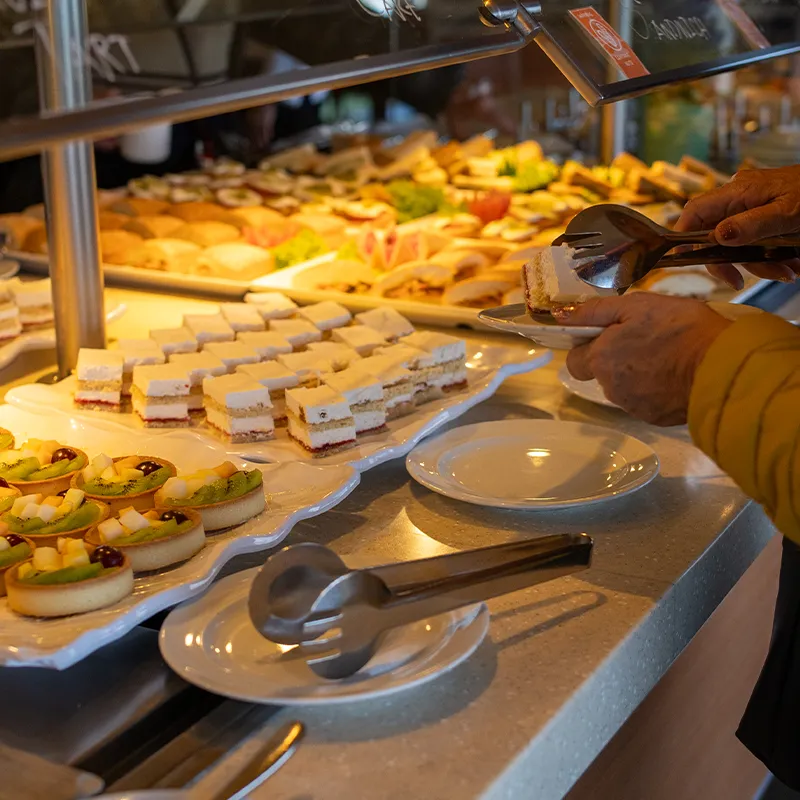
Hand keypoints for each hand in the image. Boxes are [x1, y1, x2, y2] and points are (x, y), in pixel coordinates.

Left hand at [559, 294, 731, 425]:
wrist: (723, 367)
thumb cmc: (680, 328)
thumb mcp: (638, 305)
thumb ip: (597, 311)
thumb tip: (562, 316)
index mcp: (601, 359)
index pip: (574, 361)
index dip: (588, 347)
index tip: (609, 335)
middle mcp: (610, 388)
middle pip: (601, 374)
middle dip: (614, 360)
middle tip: (646, 342)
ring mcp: (632, 406)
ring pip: (623, 388)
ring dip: (636, 375)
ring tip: (666, 357)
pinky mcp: (653, 418)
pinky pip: (646, 401)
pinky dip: (655, 390)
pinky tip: (676, 376)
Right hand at [675, 165, 799, 287]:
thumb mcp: (787, 212)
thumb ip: (752, 224)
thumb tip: (716, 236)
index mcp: (738, 191)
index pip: (694, 212)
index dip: (683, 236)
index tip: (687, 261)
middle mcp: (739, 197)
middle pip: (715, 235)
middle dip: (732, 261)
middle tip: (745, 281)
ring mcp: (752, 205)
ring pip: (739, 242)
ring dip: (760, 263)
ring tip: (790, 272)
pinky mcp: (765, 214)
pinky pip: (757, 240)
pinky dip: (772, 255)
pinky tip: (793, 263)